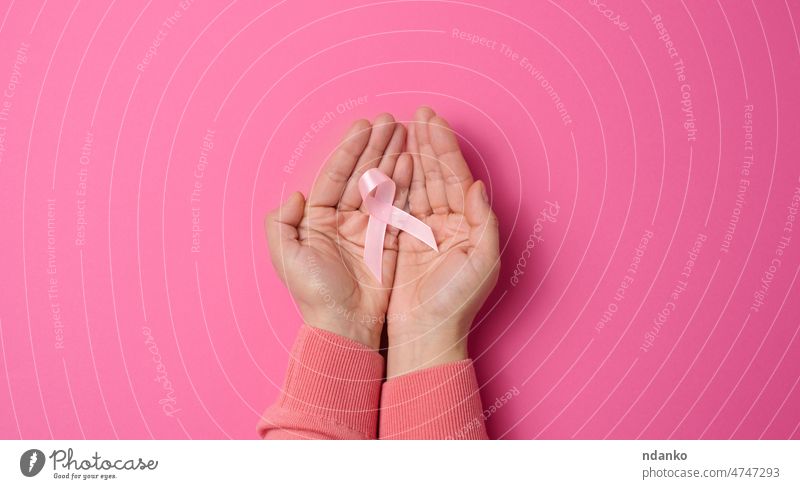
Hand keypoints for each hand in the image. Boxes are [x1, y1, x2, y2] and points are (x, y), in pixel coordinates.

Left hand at [265, 114, 410, 349]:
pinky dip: (405, 184)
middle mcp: (343, 218)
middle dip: (375, 146)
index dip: (349, 150)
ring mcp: (367, 228)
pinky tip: (412, 162)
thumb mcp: (287, 258)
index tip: (363, 126)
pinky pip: (398, 206)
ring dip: (392, 158)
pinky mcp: (388, 240)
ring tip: (405, 133)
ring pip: (381, 184)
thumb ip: (282, 224)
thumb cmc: (315, 293)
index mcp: (318, 218)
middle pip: (361, 173)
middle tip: (390, 120)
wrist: (346, 325)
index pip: (335, 175)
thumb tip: (294, 194)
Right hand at [386, 107, 499, 376]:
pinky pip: (396, 202)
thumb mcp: (481, 263)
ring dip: (409, 155)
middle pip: (434, 174)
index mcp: (466, 225)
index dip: (444, 147)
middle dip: (426, 143)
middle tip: (417, 113)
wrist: (424, 335)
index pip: (454, 177)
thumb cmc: (455, 304)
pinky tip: (388, 159)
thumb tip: (477, 185)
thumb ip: (482, 221)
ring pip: (415, 183)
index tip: (432, 120)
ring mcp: (421, 230)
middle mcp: (445, 223)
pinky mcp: (399, 240)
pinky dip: (393, 180)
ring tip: (401, 127)